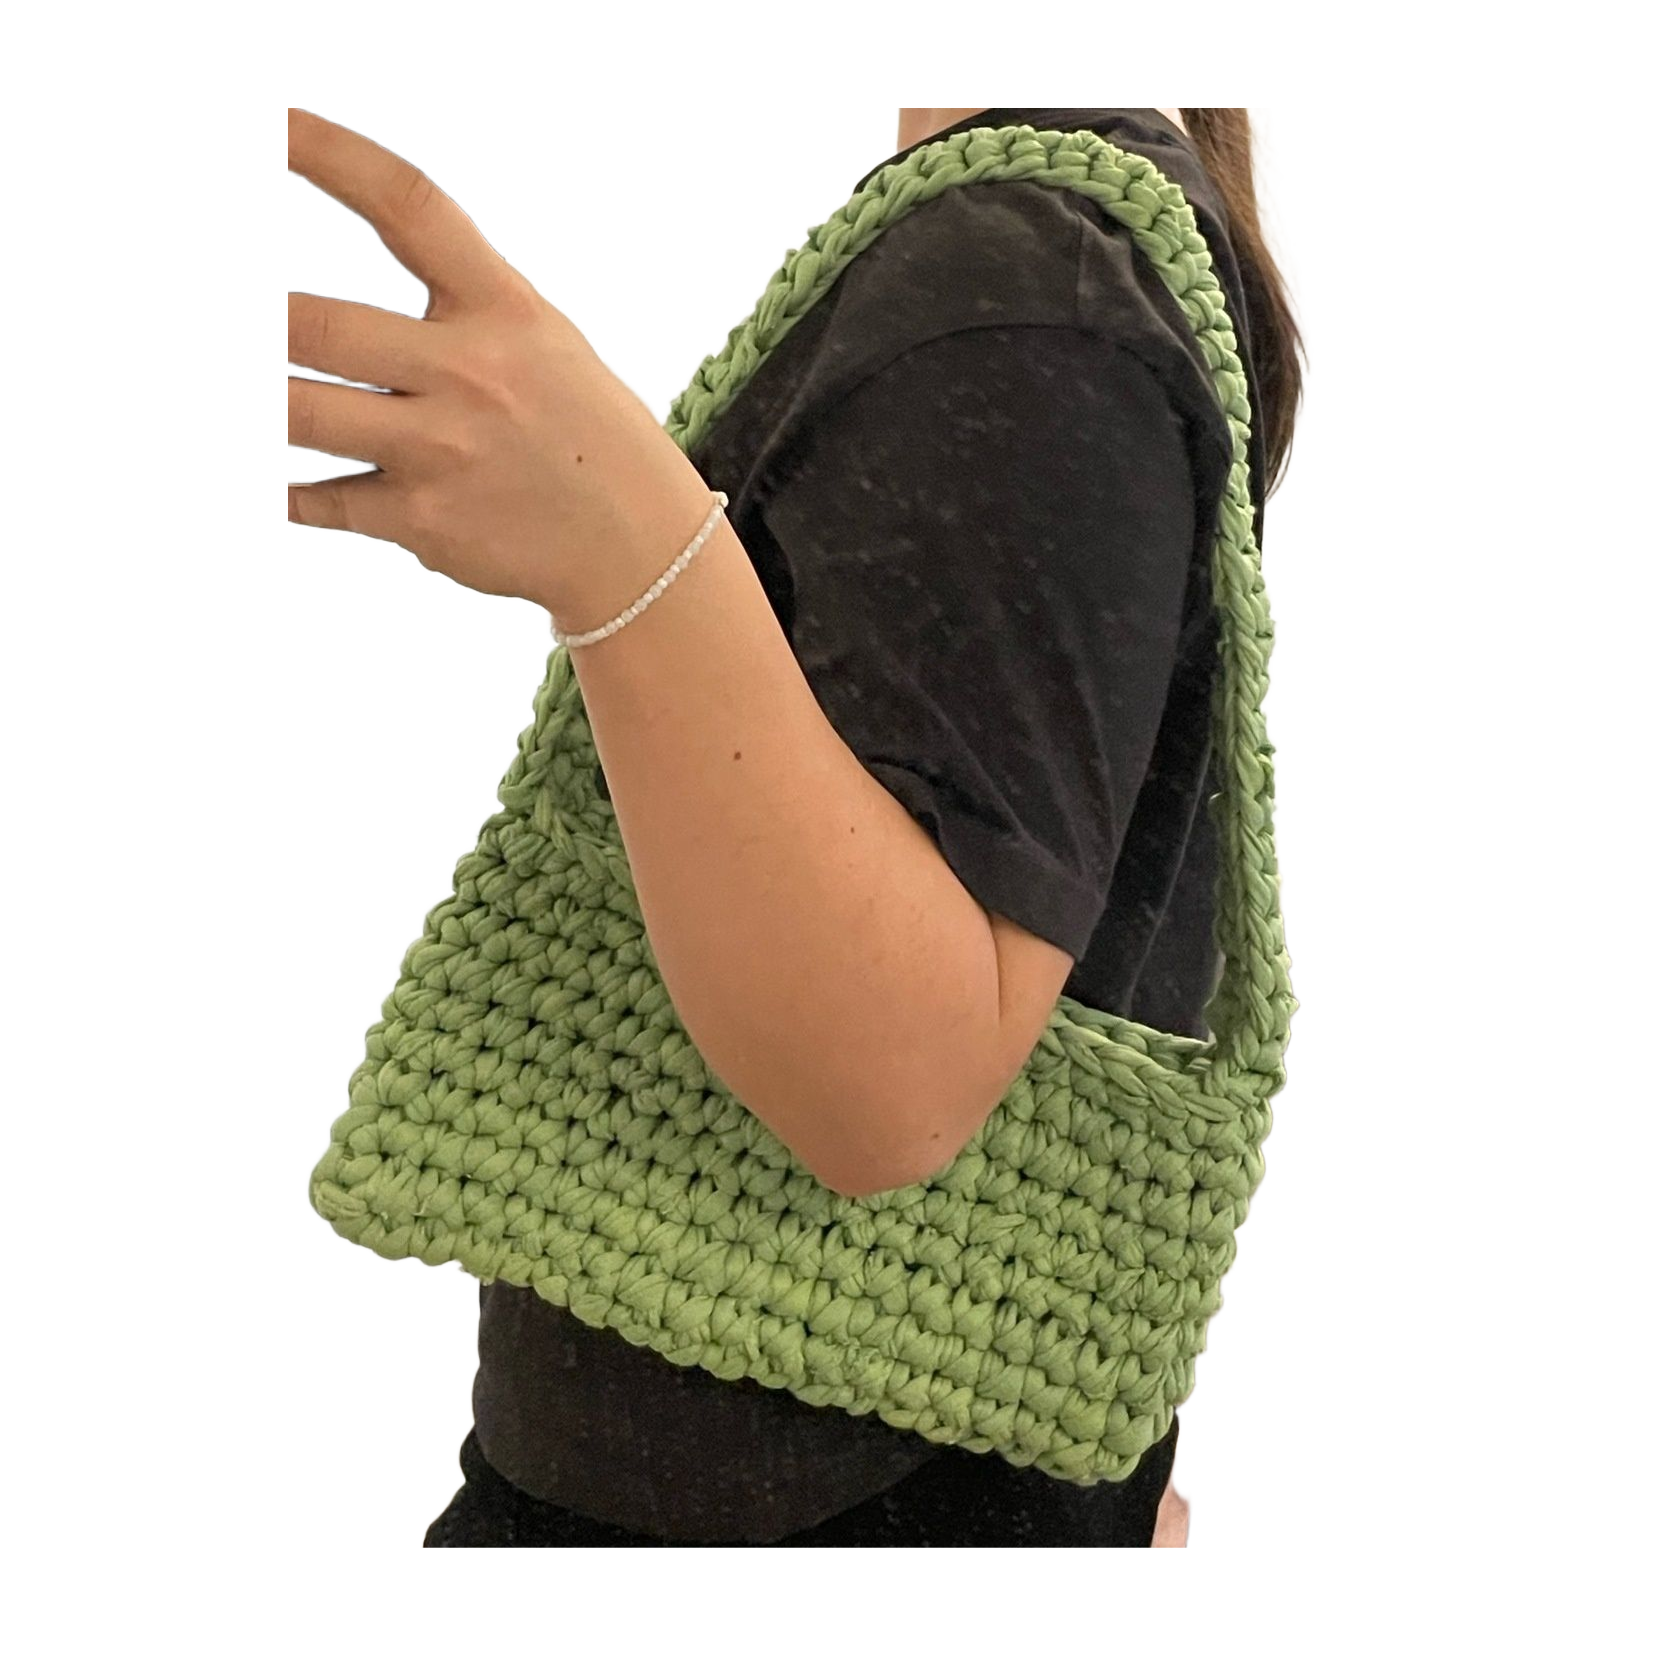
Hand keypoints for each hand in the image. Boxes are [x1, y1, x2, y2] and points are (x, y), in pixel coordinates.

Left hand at [286, 108, 706, 618]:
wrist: (636, 546)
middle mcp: (466, 374)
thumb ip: (470, 317)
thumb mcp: (548, 348)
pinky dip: (299, 492)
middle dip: (276, 324)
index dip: (330, 157)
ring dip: (278, 405)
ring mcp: (437, 448)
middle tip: (277, 328)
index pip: (406, 208)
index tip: (284, 132)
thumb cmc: (599, 450)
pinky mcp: (420, 516)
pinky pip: (323, 499)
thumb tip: (389, 302)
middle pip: (317, 323)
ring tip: (288, 399)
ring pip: (300, 411)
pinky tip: (302, 482)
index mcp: (502, 313)